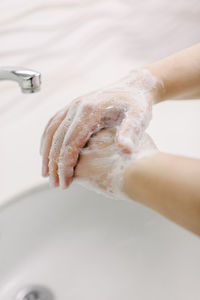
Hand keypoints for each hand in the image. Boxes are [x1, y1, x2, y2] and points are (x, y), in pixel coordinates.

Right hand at [40, 69, 159, 187]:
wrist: (135, 86)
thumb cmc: (138, 103)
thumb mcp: (139, 117)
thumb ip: (131, 132)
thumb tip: (125, 150)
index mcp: (92, 111)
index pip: (71, 143)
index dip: (65, 165)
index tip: (64, 183)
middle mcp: (78, 106)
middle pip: (58, 139)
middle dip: (54, 164)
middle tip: (54, 184)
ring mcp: (74, 105)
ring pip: (52, 131)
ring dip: (47, 153)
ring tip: (46, 173)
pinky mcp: (73, 107)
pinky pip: (54, 123)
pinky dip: (47, 139)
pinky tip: (47, 151)